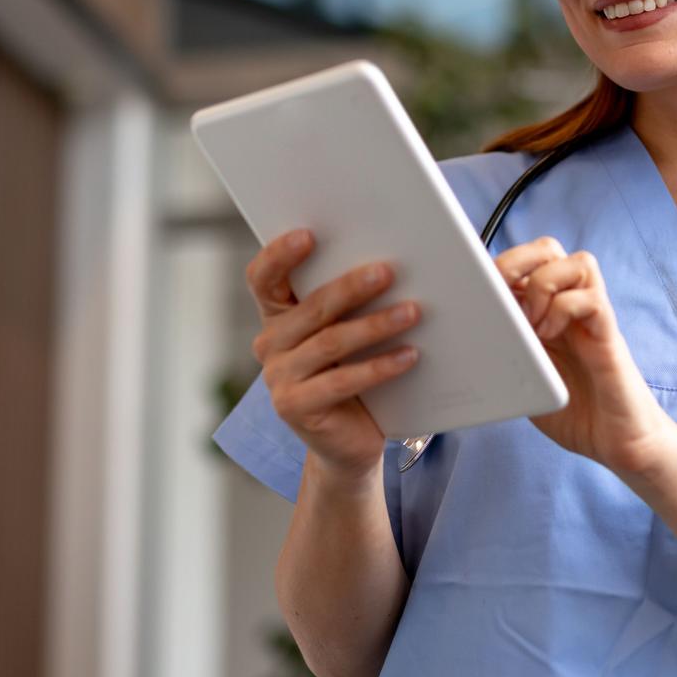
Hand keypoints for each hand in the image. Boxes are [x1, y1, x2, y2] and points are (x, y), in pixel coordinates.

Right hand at [244, 229, 423, 485]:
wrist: (349, 441)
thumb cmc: (354, 376)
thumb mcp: (348, 335)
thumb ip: (352, 304)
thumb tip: (393, 264)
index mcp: (277, 317)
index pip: (263, 279)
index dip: (278, 255)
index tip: (308, 235)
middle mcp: (270, 344)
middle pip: (310, 308)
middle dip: (351, 287)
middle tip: (388, 271)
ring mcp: (279, 379)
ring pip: (330, 343)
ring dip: (375, 325)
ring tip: (413, 311)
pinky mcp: (295, 408)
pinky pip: (342, 381)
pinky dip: (380, 367)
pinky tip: (410, 355)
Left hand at [494, 237, 676, 475]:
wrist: (619, 445)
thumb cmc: (575, 415)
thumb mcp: (526, 381)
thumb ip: (507, 354)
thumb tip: (469, 333)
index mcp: (546, 315)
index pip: (525, 263)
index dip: (500, 265)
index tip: (476, 289)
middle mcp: (570, 310)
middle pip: (550, 249)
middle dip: (519, 261)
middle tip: (503, 295)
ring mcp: (592, 320)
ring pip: (578, 262)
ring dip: (545, 284)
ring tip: (533, 322)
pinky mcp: (609, 337)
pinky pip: (592, 299)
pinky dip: (564, 309)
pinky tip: (551, 335)